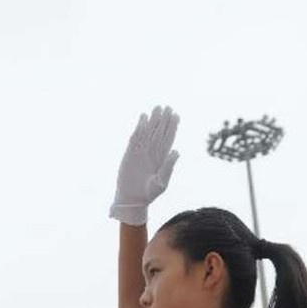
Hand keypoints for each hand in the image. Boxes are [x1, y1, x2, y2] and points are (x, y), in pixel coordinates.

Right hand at [110, 106, 179, 225]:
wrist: (132, 200)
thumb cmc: (149, 195)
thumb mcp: (162, 182)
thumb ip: (168, 166)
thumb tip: (176, 151)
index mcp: (162, 159)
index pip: (168, 138)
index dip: (172, 127)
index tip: (176, 115)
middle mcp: (152, 153)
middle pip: (159, 132)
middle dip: (163, 120)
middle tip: (166, 107)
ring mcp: (141, 152)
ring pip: (148, 132)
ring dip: (152, 120)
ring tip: (156, 108)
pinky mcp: (130, 154)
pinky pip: (135, 138)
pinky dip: (139, 127)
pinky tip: (143, 118)